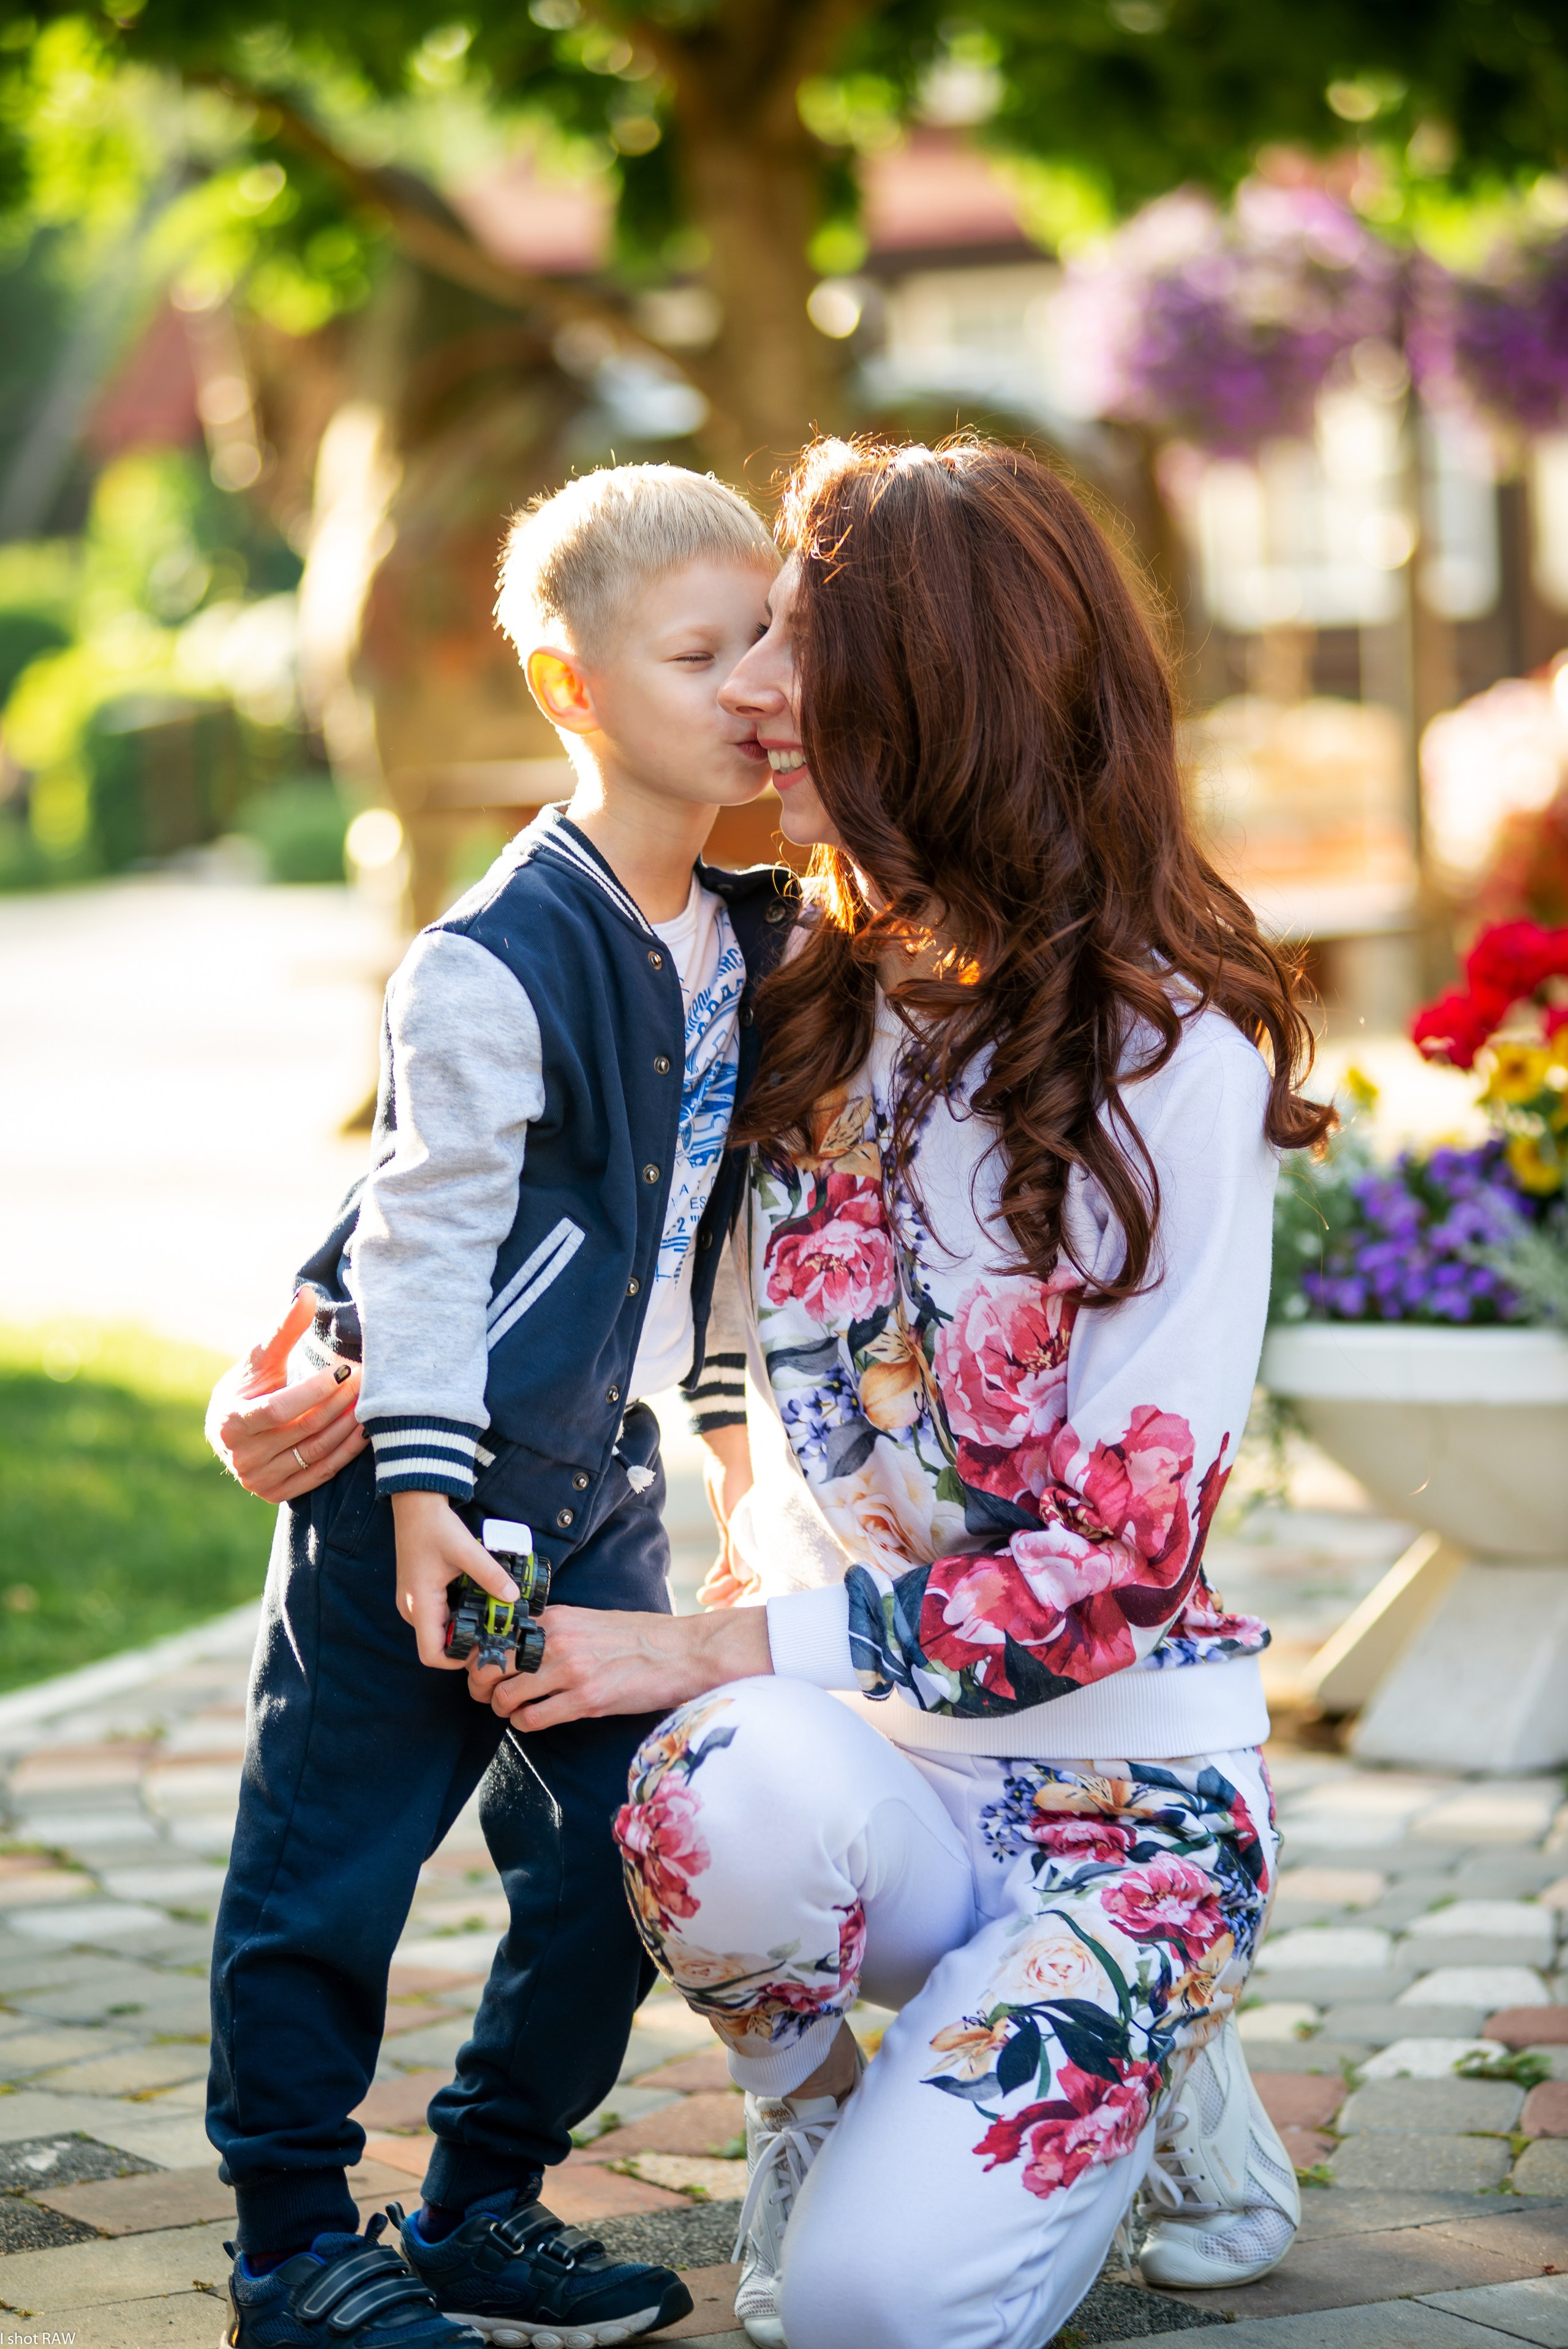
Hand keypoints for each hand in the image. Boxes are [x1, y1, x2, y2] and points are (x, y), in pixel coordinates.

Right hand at [207, 1291, 366, 1502]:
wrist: (232, 1430)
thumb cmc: (249, 1386)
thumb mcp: (260, 1358)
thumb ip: (283, 1329)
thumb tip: (306, 1293)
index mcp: (230, 1423)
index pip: (279, 1409)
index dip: (314, 1391)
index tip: (346, 1369)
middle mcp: (241, 1457)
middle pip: (303, 1430)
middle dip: (340, 1402)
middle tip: (370, 1379)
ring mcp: (259, 1480)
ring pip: (316, 1453)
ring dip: (349, 1426)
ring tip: (373, 1400)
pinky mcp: (276, 1493)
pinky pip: (321, 1473)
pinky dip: (347, 1451)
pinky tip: (366, 1429)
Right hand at [391, 1491, 519, 1670]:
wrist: (415, 1505)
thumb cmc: (435, 1527)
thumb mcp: (466, 1551)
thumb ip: (491, 1575)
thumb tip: (513, 1597)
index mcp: (420, 1605)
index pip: (431, 1655)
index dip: (456, 1661)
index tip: (482, 1647)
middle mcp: (412, 1609)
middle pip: (437, 1645)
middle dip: (464, 1644)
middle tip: (493, 1632)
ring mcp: (413, 1602)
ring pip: (438, 1631)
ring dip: (461, 1629)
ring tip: (488, 1616)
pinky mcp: (418, 1593)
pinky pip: (437, 1616)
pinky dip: (455, 1616)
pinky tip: (475, 1601)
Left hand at [490, 1603, 771, 1732]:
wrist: (683, 1651)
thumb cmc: (640, 1637)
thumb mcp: (590, 1620)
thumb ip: (555, 1630)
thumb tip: (523, 1645)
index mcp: (556, 1618)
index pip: (496, 1636)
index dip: (482, 1657)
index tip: (484, 1669)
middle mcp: (557, 1640)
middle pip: (490, 1666)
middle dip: (482, 1686)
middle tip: (488, 1696)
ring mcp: (570, 1670)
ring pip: (505, 1696)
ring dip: (503, 1709)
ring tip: (514, 1710)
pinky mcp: (586, 1700)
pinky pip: (532, 1719)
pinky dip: (525, 1724)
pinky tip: (534, 1721)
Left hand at [696, 1421, 757, 1609]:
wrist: (729, 1453)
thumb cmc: (742, 1477)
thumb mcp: (740, 1512)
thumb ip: (741, 1547)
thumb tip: (743, 1578)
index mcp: (774, 1538)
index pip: (768, 1577)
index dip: (753, 1598)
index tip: (736, 1614)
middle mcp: (764, 1542)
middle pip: (753, 1581)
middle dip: (736, 1600)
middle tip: (715, 1614)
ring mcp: (747, 1539)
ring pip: (737, 1574)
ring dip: (723, 1588)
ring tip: (706, 1599)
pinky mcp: (733, 1532)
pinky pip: (727, 1560)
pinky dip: (719, 1574)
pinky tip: (709, 1585)